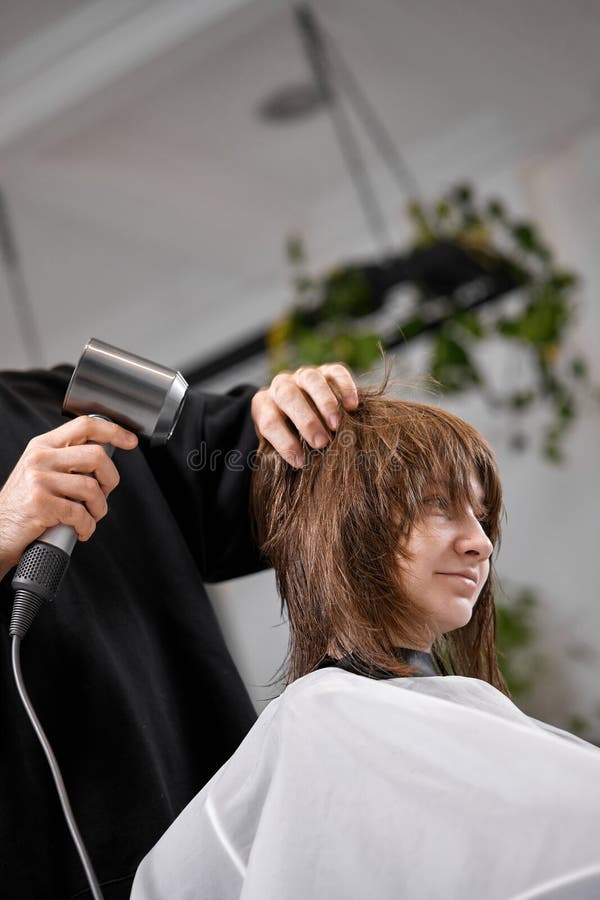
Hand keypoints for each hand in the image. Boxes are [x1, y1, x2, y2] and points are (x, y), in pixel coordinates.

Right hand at [0, 417, 137, 580]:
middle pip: (97, 456)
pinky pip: (80, 514)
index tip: (130, 441)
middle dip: (110, 479)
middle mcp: (40, 458)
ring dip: (99, 509)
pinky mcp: (40, 504)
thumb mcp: (41, 472)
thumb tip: (105, 460)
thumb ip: (68, 461)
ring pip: (91, 488)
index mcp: (43, 446)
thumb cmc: (25, 505)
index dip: (113, 431)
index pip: (84, 426)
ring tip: (90, 517)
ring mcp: (39, 480)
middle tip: (103, 494)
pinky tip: (80, 530)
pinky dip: (87, 526)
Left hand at [251, 363, 358, 466]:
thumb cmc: (290, 436)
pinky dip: (345, 387)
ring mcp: (303, 376)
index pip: (269, 421)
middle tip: (321, 443)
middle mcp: (281, 386)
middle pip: (288, 396)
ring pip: (311, 380)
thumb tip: (301, 469)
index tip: (301, 462)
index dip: (283, 442)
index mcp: (264, 405)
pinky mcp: (327, 371)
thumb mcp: (278, 445)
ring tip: (336, 425)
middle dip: (305, 420)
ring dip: (325, 402)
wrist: (299, 411)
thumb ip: (286, 452)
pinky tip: (352, 407)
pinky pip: (336, 372)